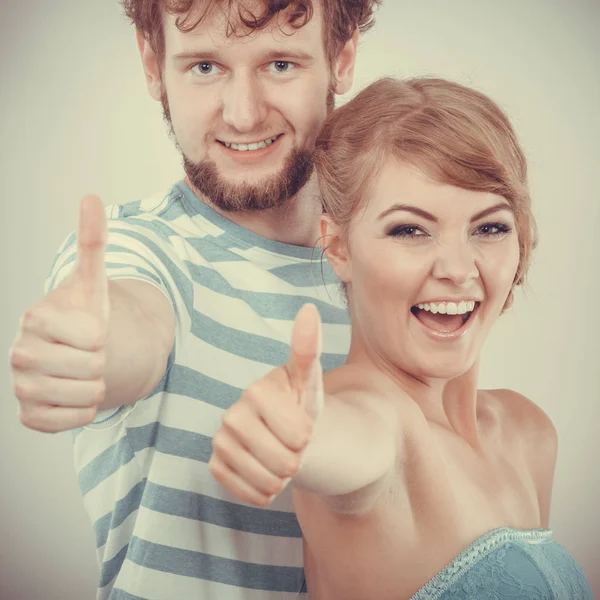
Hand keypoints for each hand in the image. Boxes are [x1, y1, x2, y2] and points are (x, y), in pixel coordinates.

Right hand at [10, 195, 109, 431]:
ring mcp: (20, 386)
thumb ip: (92, 242)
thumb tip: (92, 197)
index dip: (102, 334)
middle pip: (92, 368)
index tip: (89, 328)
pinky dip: (84, 411)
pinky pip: (72, 422)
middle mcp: (20, 352)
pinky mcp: (28, 415)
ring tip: (82, 371)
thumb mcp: (92, 280)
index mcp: (35, 318)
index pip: (94, 337)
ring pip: (86, 396)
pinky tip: (73, 393)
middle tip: (87, 353)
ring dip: (96, 386)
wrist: (73, 351)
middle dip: (101, 361)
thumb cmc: (84, 314)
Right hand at [209, 303, 322, 505]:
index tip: (300, 421)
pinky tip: (263, 469)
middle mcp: (231, 414)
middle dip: (297, 458)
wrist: (281, 431)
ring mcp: (220, 441)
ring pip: (269, 483)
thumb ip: (308, 348)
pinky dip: (265, 490)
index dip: (308, 435)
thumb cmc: (299, 404)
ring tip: (278, 454)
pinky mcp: (215, 466)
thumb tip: (309, 308)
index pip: (300, 436)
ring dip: (283, 477)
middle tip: (291, 442)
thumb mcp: (309, 381)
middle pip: (285, 464)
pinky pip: (250, 495)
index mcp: (256, 390)